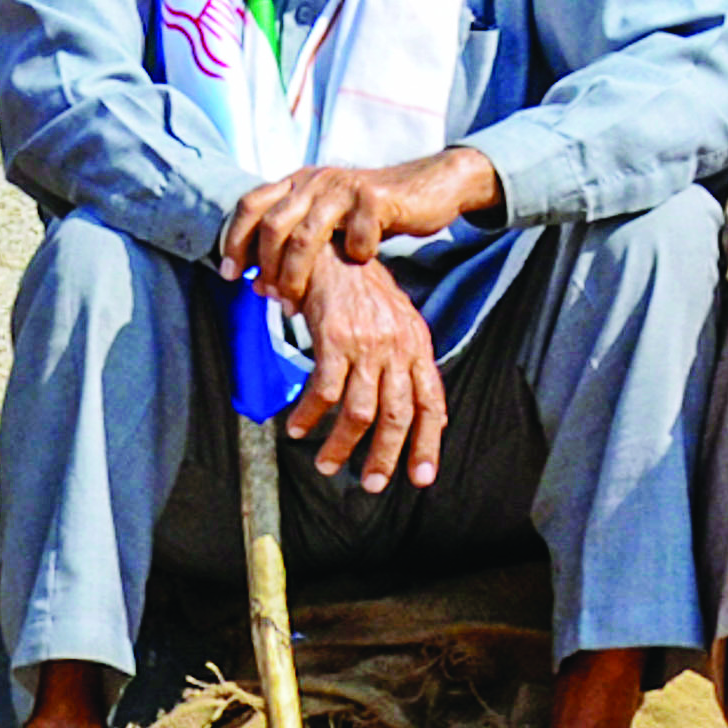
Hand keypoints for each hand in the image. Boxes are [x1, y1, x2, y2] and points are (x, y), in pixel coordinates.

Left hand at [221, 150, 497, 295]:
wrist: (430, 186)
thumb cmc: (372, 215)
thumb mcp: (328, 222)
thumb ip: (296, 244)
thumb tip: (259, 285)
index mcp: (298, 182)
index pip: (250, 205)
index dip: (234, 239)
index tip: (229, 275)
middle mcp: (315, 179)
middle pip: (272, 224)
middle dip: (265, 266)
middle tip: (267, 297)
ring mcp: (344, 186)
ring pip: (306, 236)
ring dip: (297, 275)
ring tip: (295, 303)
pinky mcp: (375, 197)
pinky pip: (354, 236)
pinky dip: (354, 256)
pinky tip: (360, 264)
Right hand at [276, 253, 445, 493]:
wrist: (332, 244)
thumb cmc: (358, 283)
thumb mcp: (395, 318)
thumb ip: (404, 358)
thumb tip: (408, 402)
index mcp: (418, 345)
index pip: (431, 403)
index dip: (428, 443)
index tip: (421, 477)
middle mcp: (398, 347)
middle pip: (398, 416)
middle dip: (384, 457)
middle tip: (370, 484)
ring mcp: (368, 344)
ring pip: (360, 411)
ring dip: (341, 445)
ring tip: (325, 465)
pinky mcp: (335, 338)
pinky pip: (324, 391)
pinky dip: (309, 415)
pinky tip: (297, 428)